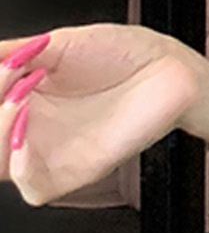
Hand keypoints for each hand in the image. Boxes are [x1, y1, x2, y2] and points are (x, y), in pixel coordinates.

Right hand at [0, 24, 202, 205]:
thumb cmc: (120, 54)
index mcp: (16, 99)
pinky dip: (20, 166)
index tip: (0, 71)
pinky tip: (27, 133)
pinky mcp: (77, 169)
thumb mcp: (54, 44)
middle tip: (7, 78)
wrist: (168, 66)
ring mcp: (49, 152)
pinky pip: (33, 188)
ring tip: (20, 96)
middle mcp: (28, 129)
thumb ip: (11, 53)